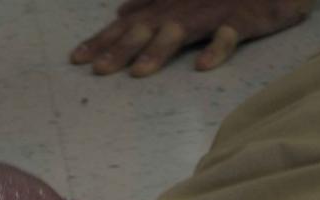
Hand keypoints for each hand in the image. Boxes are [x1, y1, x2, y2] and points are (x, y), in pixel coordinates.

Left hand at [70, 0, 312, 76]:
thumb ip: (150, 2)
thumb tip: (120, 10)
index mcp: (166, 5)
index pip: (127, 24)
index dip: (101, 40)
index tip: (76, 60)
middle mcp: (182, 7)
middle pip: (146, 28)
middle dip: (120, 49)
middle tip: (98, 72)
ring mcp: (211, 12)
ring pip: (180, 30)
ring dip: (158, 50)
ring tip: (139, 73)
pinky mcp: (243, 18)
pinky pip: (228, 34)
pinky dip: (217, 48)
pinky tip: (203, 66)